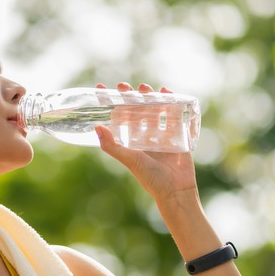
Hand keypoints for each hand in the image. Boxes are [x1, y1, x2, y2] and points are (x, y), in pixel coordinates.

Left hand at [95, 82, 198, 201]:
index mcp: (131, 142)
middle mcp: (145, 137)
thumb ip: (112, 146)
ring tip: (144, 86)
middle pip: (136, 111)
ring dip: (149, 97)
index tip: (101, 89)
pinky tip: (166, 91)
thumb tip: (96, 127)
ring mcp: (161, 135)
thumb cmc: (151, 178)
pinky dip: (171, 102)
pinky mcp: (177, 135)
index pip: (118, 118)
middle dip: (130, 97)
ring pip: (154, 110)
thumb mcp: (130, 160)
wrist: (176, 190)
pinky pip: (173, 115)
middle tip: (123, 86)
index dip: (110, 104)